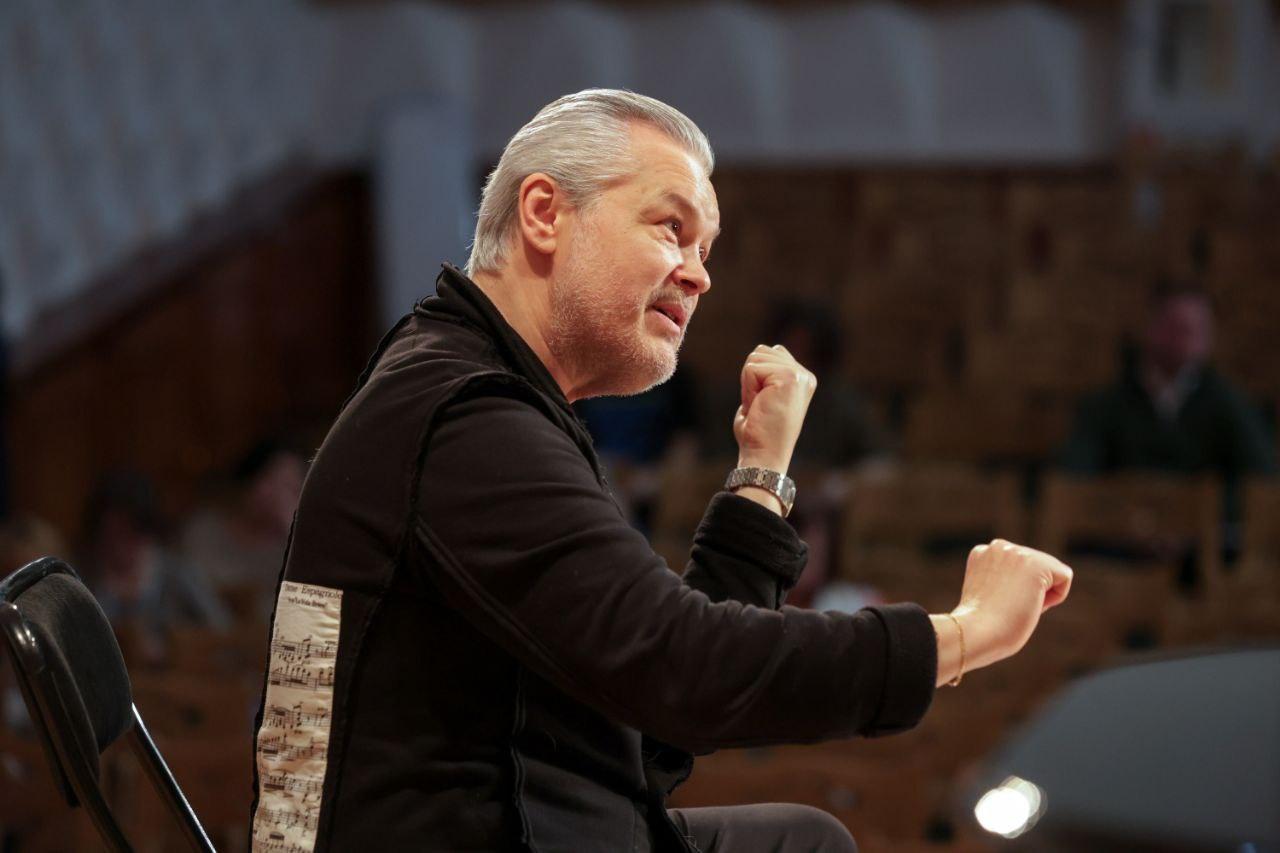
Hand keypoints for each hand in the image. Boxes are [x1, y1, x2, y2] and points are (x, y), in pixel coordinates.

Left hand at [733, 345, 816, 475]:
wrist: (764, 455)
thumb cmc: (758, 433)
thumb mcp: (764, 397)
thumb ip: (766, 373)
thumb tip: (762, 350)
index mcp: (802, 379)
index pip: (770, 353)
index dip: (755, 378)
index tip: (763, 404)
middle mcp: (804, 376)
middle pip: (762, 351)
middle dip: (751, 378)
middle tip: (759, 406)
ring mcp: (799, 375)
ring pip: (756, 357)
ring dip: (749, 383)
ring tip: (759, 406)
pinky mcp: (789, 378)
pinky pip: (751, 369)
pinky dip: (748, 388)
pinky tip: (758, 406)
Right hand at [944, 540, 1073, 674]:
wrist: (976, 633)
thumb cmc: (982, 627)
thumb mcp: (989, 595)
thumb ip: (1006, 580)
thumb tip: (1031, 583)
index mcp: (983, 553)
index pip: (1020, 569)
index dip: (1015, 592)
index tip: (996, 604)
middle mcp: (998, 546)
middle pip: (1038, 568)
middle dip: (1030, 591)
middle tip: (1006, 607)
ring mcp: (1017, 552)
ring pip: (1052, 572)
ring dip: (1041, 594)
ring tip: (1016, 605)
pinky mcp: (1036, 563)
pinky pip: (1065, 577)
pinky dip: (1057, 597)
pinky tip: (1032, 603)